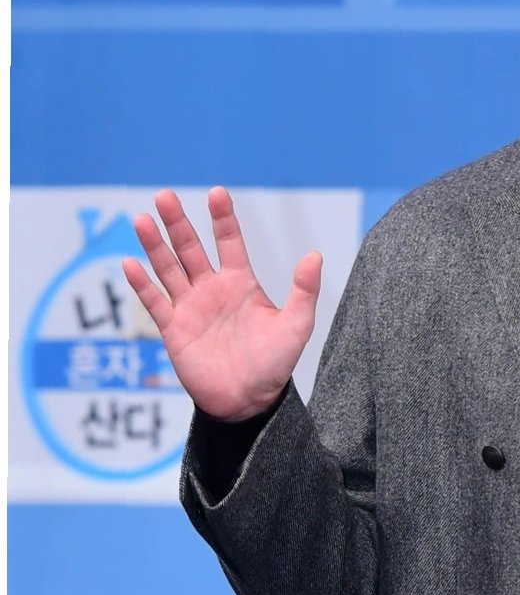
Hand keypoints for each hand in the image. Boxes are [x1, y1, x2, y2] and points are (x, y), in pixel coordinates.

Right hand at [122, 187, 321, 421]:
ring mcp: (190, 307)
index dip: (223, 218)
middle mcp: (212, 289)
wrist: (250, 402)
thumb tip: (315, 254)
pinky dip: (142, 284)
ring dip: (154, 245)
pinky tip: (130, 263)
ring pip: (168, 269)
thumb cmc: (275, 364)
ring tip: (141, 219)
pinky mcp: (173, 329)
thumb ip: (304, 290)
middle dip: (178, 223)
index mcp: (241, 282)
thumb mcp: (296, 324)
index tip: (217, 193)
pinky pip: (155, 302)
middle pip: (191, 248)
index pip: (229, 242)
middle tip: (164, 196)